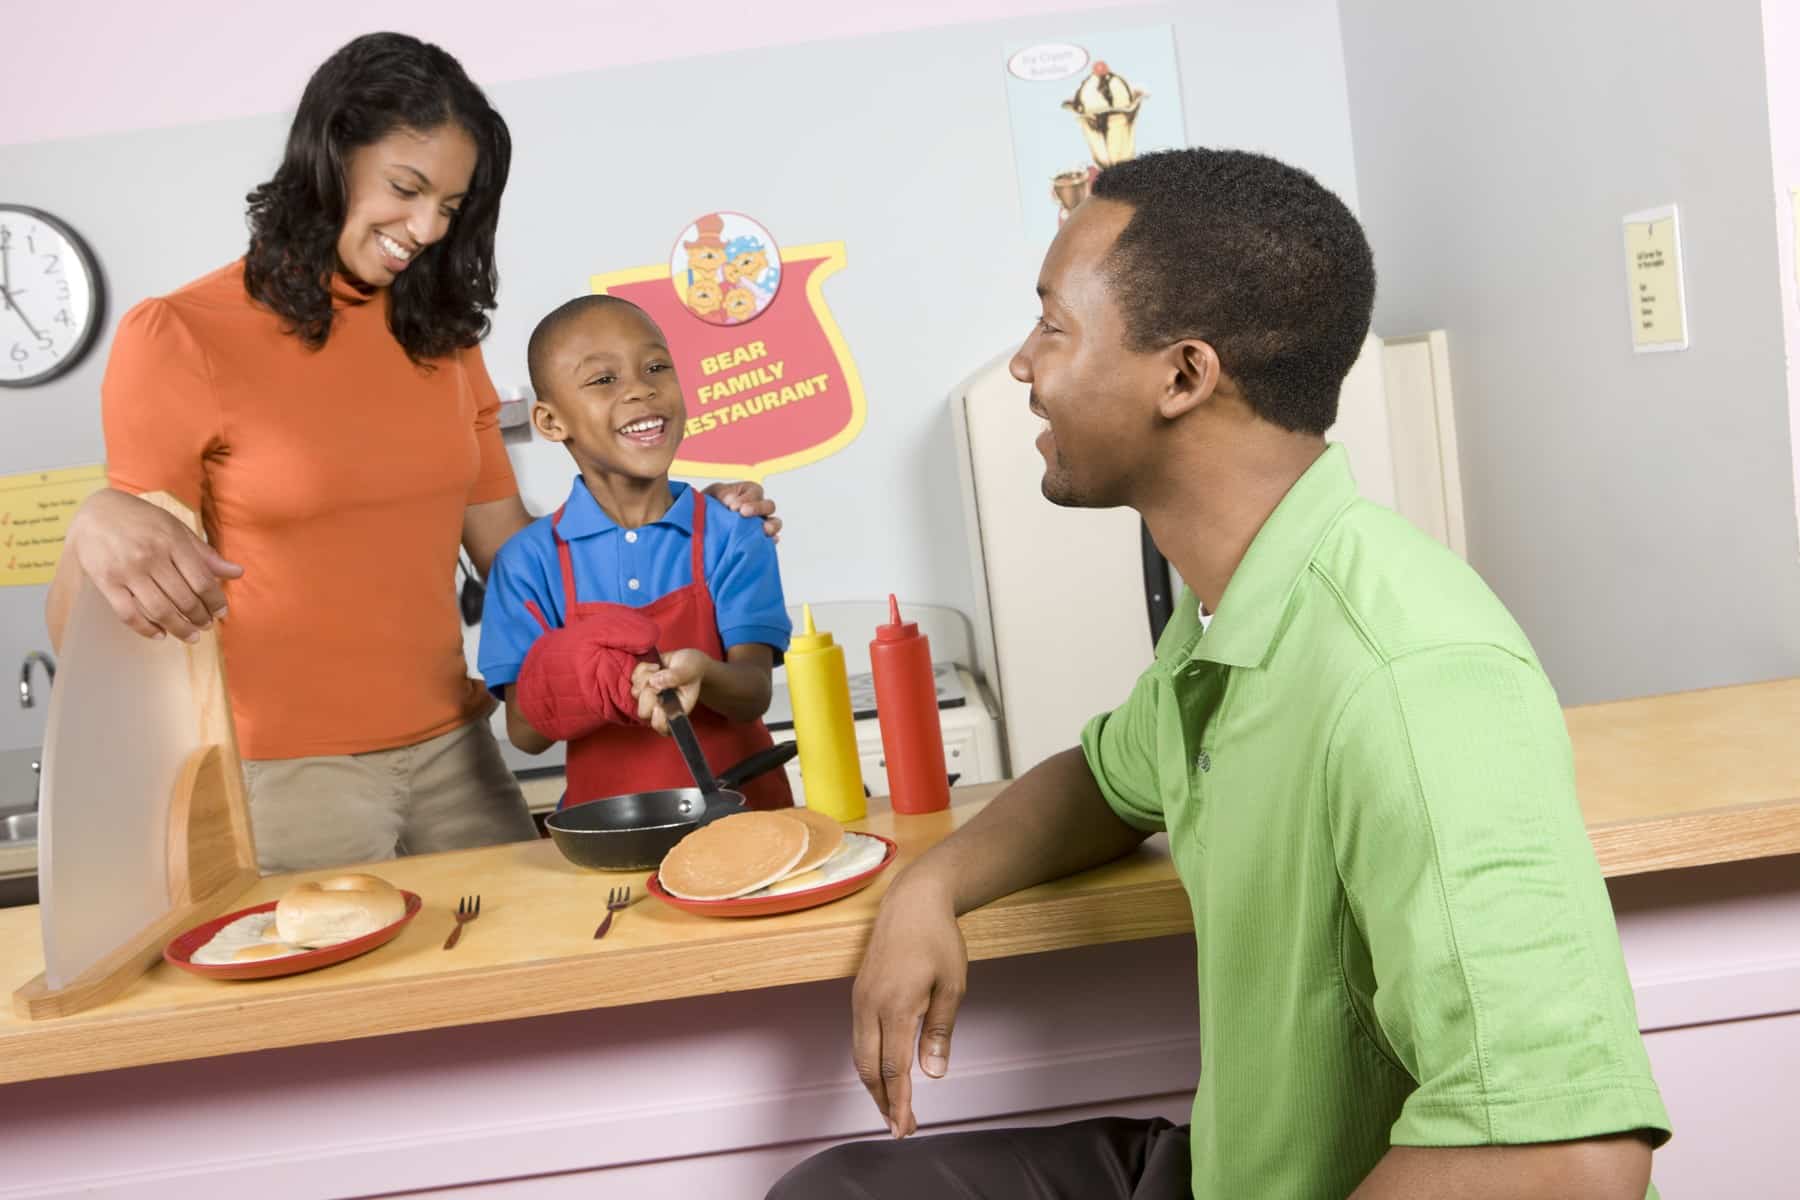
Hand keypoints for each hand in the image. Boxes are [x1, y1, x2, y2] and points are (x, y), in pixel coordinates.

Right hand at [66, 489, 242, 641]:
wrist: (97, 511)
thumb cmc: (143, 520)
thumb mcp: (177, 529)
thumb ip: (205, 554)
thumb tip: (238, 573)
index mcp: (172, 542)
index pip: (202, 581)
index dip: (215, 602)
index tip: (221, 612)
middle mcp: (150, 557)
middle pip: (184, 599)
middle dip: (200, 618)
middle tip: (206, 625)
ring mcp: (127, 570)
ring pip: (160, 611)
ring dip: (180, 629)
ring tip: (191, 636)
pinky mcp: (106, 581)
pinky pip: (128, 614)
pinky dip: (146, 630)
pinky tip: (160, 634)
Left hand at [633, 648, 709, 733]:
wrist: (685, 660)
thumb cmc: (692, 669)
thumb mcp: (690, 670)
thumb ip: (676, 677)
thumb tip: (655, 682)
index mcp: (676, 711)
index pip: (662, 727)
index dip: (657, 718)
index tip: (659, 704)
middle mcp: (660, 708)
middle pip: (643, 712)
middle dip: (649, 693)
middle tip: (660, 681)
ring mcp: (648, 698)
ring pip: (636, 692)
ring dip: (646, 677)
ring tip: (660, 670)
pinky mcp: (640, 685)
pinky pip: (633, 679)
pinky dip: (643, 669)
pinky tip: (655, 666)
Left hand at [702, 480, 781, 541]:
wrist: (703, 523)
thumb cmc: (710, 505)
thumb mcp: (712, 494)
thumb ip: (722, 495)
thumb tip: (733, 500)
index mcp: (750, 492)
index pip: (756, 492)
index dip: (747, 499)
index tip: (733, 507)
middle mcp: (760, 507)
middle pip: (769, 506)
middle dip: (758, 509)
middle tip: (742, 513)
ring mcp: (762, 524)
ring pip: (775, 523)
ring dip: (771, 526)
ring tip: (764, 530)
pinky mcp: (760, 540)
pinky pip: (770, 541)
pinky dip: (770, 542)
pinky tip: (766, 543)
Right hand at [851, 872, 967, 1137]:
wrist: (912, 901)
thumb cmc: (938, 940)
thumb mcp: (952, 985)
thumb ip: (940, 1031)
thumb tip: (933, 1074)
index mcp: (896, 1006)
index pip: (895, 1068)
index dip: (899, 1102)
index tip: (904, 1128)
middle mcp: (870, 1006)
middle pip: (870, 1068)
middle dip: (883, 1102)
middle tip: (900, 1129)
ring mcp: (860, 999)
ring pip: (860, 1055)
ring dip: (874, 1085)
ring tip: (891, 1108)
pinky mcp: (858, 993)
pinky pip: (859, 1038)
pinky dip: (869, 1063)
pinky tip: (883, 1073)